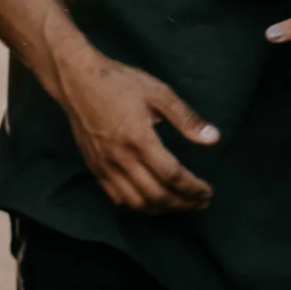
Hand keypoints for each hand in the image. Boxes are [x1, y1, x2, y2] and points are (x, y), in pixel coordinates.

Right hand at [60, 46, 218, 213]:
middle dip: (183, 204)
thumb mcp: (159, 93)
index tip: (207, 192)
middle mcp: (121, 158)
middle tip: (200, 202)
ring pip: (136, 202)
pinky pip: (117, 197)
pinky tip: (151, 199)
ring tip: (179, 204)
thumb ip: (186, 119)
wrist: (77, 81)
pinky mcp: (94, 168)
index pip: (172, 176)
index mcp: (139, 139)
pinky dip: (138, 205)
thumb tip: (213, 138)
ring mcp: (105, 166)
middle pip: (157, 195)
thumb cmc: (119, 82)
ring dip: (162, 209)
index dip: (193, 189)